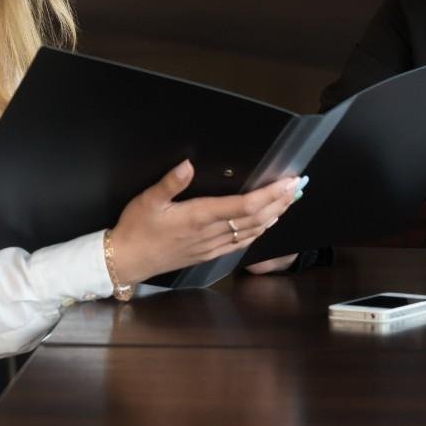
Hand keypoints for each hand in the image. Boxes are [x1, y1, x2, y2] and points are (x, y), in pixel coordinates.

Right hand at [108, 161, 302, 283]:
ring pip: (252, 231)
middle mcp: (211, 233)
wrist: (127, 261)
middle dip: (280, 201)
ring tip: (290, 201)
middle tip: (299, 187)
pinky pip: (240, 243)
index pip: (245, 205)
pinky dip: (258, 232)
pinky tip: (266, 224)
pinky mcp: (208, 254)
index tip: (288, 182)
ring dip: (274, 215)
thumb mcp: (147, 200)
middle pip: (256, 218)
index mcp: (199, 216)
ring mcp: (212, 246)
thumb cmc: (136, 228)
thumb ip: (170, 183)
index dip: (271, 194)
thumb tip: (188, 164)